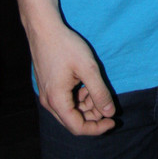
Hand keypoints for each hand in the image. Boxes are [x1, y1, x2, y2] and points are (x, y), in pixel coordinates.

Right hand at [27, 18, 115, 134]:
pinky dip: (78, 97)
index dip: (97, 128)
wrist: (44, 29)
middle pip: (73, 121)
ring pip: (70, 110)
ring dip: (86, 104)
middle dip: (93, 115)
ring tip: (95, 87)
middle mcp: (48, 102)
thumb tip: (109, 112)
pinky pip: (65, 100)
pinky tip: (85, 83)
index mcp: (57, 101)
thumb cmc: (66, 46)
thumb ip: (99, 92)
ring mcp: (46, 94)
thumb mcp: (88, 68)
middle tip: (106, 100)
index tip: (113, 120)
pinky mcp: (48, 87)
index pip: (77, 127)